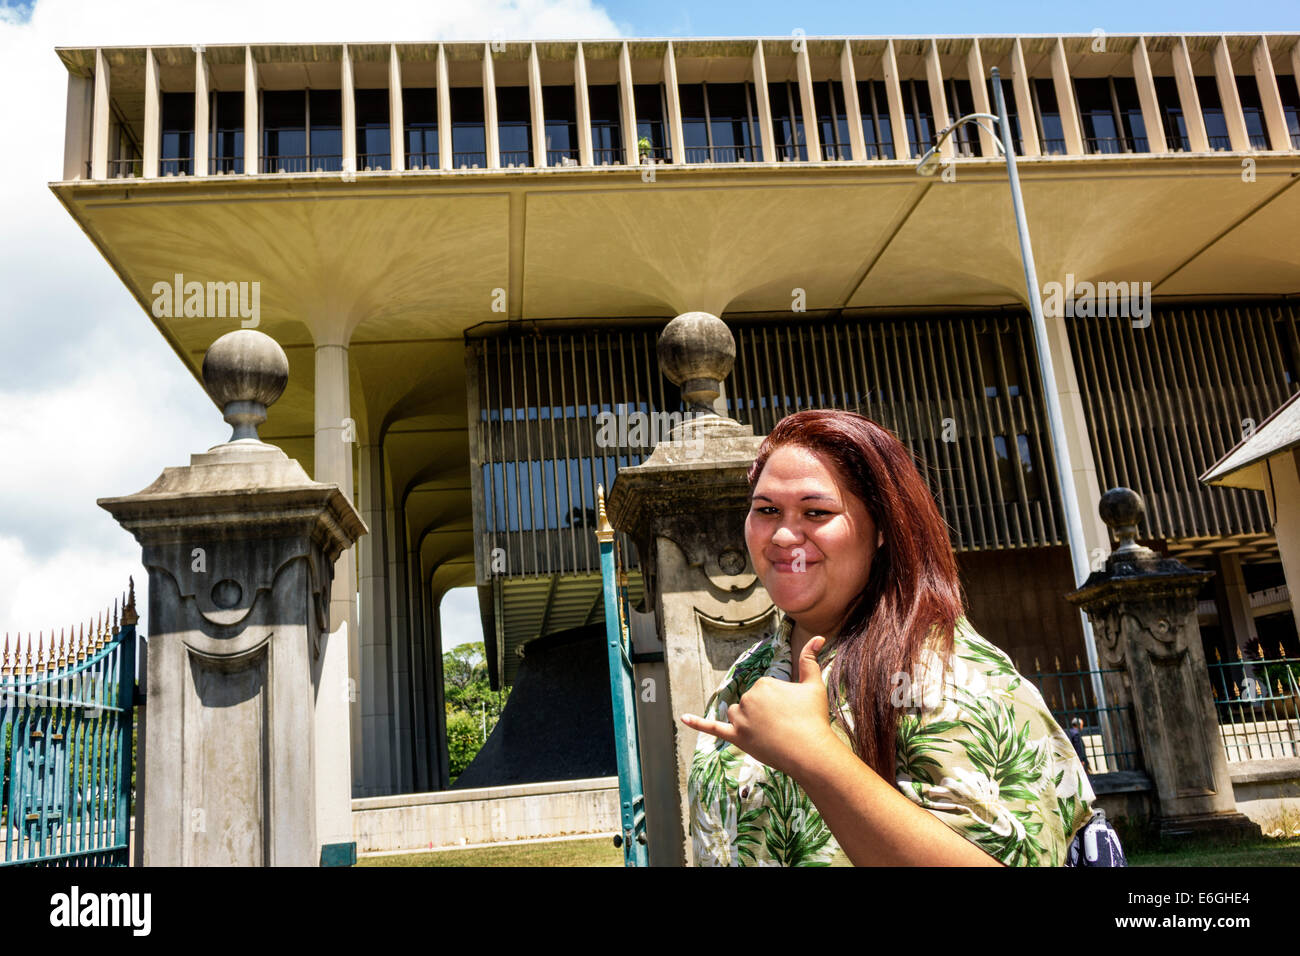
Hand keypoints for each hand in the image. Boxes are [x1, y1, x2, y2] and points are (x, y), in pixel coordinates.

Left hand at [681, 636, 838, 779]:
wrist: (810, 752)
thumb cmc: (813, 718)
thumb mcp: (813, 685)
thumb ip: (811, 659)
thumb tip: (819, 637)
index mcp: (763, 683)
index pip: (765, 690)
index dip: (780, 703)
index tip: (792, 712)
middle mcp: (748, 698)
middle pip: (751, 702)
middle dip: (766, 713)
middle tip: (786, 725)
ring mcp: (740, 719)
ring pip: (737, 715)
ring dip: (749, 721)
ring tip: (770, 732)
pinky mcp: (736, 738)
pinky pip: (713, 728)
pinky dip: (697, 723)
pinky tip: (683, 718)